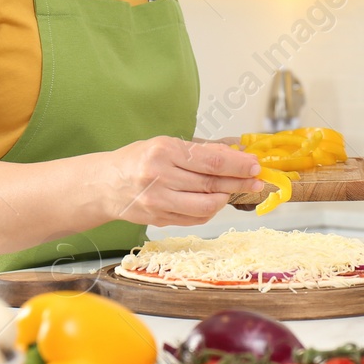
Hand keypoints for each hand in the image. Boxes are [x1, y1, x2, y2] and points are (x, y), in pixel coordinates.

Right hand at [99, 136, 263, 227]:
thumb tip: (235, 155)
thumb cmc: (137, 160)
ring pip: (206, 206)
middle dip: (239, 182)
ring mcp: (158, 201)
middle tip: (257, 180)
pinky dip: (210, 211)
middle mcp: (159, 177)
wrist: (106, 185)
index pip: (211, 161)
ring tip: (232, 190)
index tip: (255, 165)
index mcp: (163, 152)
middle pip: (211, 183)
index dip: (238, 165)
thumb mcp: (166, 145)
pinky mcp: (159, 219)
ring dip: (225, 198)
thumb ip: (200, 152)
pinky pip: (195, 218)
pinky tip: (213, 201)